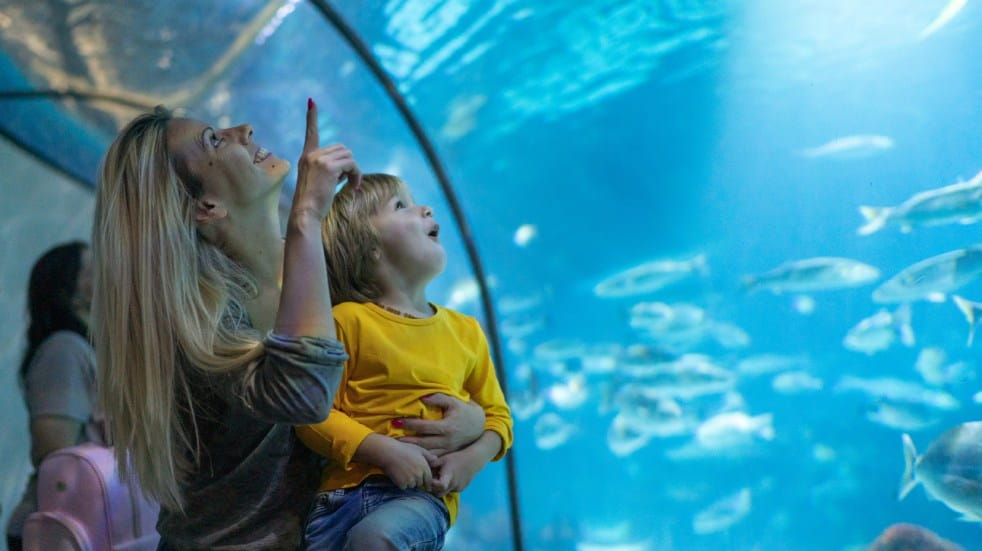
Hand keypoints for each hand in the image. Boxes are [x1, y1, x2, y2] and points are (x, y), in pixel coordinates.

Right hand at [292, 99, 361, 218]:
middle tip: (350, 181)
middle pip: (342, 148)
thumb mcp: (319, 182)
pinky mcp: (328, 167)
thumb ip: (329, 169)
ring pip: (349, 156)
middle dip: (350, 164)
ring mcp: (319, 159)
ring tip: (351, 185)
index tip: (311, 101)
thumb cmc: (313, 204)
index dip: (312, 117)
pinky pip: (351, 164)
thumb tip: (347, 167)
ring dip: (355, 170)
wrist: (305, 213)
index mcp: (306, 157)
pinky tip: (352, 187)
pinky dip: (356, 175)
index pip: (311, 132)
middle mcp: (311, 154)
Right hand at [378, 438, 436, 490]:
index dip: (427, 482)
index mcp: (424, 467)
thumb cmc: (403, 449)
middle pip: (420, 483)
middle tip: (409, 472)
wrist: (388, 452)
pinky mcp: (402, 483)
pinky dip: (401, 483)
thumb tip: (436, 459)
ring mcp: (410, 479)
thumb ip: (428, 455)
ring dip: (408, 482)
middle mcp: (419, 474)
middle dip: (416, 480)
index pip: (429, 480)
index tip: (426, 485)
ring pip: (412, 486)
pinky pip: (404, 487)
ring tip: (403, 472)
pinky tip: (398, 475)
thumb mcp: (418, 449)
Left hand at [397, 393, 484, 455]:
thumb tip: (422, 398)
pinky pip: (433, 457)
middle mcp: (446, 440)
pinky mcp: (448, 453)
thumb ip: (439, 398)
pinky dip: (422, 457)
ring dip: (412, 451)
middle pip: (423, 443)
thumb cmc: (464, 411)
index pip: (424, 426)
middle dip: (406, 442)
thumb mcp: (454, 402)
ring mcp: (447, 449)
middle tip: (391, 440)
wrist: (480, 426)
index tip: (396, 421)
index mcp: (447, 427)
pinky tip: (411, 456)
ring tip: (398, 449)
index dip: (409, 424)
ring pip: (427, 453)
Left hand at [428, 448, 482, 497]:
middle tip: (434, 480)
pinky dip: (449, 487)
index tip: (431, 480)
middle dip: (434, 489)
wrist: (474, 460)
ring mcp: (458, 488)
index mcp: (448, 476)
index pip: (440, 486)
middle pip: (438, 493)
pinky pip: (452, 491)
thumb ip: (432, 464)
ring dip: (442, 488)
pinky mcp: (462, 489)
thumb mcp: (443, 459)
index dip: (433, 485)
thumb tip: (421, 468)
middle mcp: (453, 484)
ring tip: (443, 477)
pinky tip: (451, 478)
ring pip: (445, 493)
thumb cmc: (457, 458)